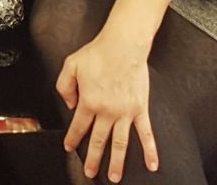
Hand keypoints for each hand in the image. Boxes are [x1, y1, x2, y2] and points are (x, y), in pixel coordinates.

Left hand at [58, 34, 158, 181]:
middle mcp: (107, 112)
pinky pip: (146, 133)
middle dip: (93, 159)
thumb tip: (70, 104)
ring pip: (121, 144)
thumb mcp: (70, 66)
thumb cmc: (98, 53)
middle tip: (90, 172)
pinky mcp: (140, 109)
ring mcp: (125, 113)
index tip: (69, 148)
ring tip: (115, 177)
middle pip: (99, 141)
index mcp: (89, 102)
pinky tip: (152, 164)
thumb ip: (64, 87)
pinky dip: (150, 150)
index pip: (78, 126)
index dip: (73, 139)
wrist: (123, 46)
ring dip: (118, 162)